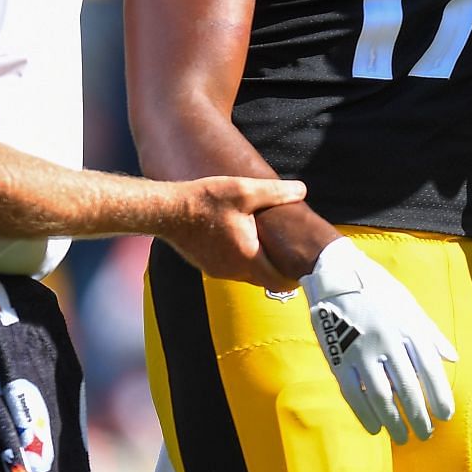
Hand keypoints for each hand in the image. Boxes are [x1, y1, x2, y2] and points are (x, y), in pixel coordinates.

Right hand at [162, 175, 308, 288]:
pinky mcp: (206, 265)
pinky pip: (232, 268)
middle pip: (265, 279)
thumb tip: (302, 190)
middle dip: (279, 268)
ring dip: (260, 263)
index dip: (294, 275)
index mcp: (246, 257)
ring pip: (248, 274)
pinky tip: (244, 239)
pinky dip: (243, 259)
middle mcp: (232, 271)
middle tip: (293, 252)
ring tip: (271, 244)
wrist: (167, 211)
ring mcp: (217, 270)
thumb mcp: (244, 190)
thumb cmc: (204, 200)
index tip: (305, 265)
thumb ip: (276, 192)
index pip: (278, 281)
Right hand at [301, 237, 457, 442]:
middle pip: (407, 387)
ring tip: (403, 437)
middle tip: (427, 434)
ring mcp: (361, 350)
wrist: (336, 273)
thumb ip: (431, 333)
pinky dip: (364, 413)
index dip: (439, 394)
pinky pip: (353, 393)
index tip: (446, 415)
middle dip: (419, 415)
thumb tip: (453, 358)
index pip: (429, 368)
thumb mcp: (409, 305)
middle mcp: (387, 340)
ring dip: (394, 421)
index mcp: (408, 327)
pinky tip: (375, 428)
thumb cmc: (379, 290)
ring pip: (381, 395)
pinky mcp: (339, 358)